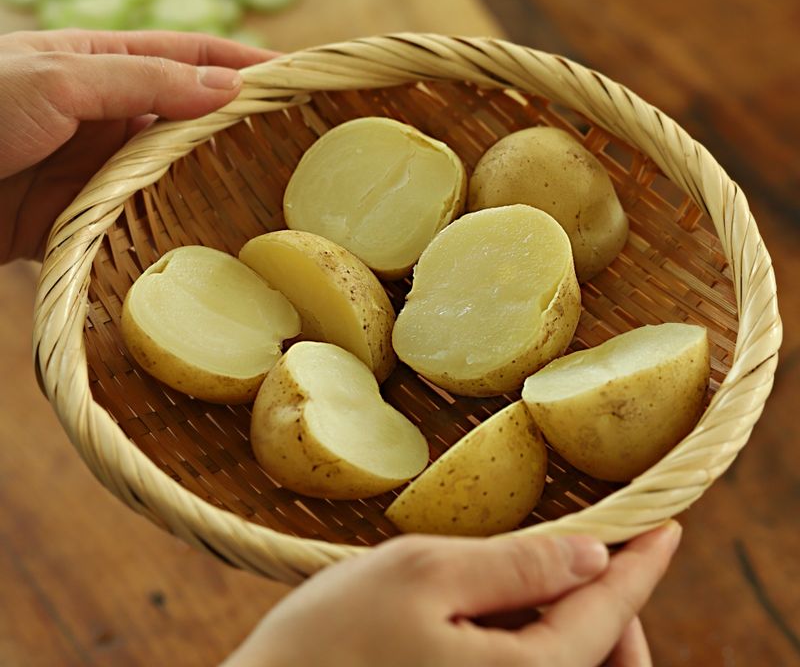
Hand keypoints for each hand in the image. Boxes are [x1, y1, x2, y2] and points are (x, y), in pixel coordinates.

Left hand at [0, 28, 274, 262]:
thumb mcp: (59, 79)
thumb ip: (144, 80)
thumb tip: (228, 86)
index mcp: (101, 64)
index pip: (189, 57)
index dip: (242, 64)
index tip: (296, 79)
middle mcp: (105, 116)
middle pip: (187, 121)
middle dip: (236, 131)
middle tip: (294, 147)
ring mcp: (93, 169)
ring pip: (168, 177)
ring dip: (207, 188)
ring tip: (263, 199)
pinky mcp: (78, 219)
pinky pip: (136, 225)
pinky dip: (167, 233)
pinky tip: (203, 241)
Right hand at [223, 522, 680, 666]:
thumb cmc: (330, 642)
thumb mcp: (423, 574)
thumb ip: (514, 566)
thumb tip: (591, 555)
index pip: (609, 616)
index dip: (643, 565)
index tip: (667, 528)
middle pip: (607, 664)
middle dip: (620, 609)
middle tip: (605, 551)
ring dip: (582, 626)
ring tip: (555, 573)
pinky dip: (543, 642)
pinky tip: (515, 607)